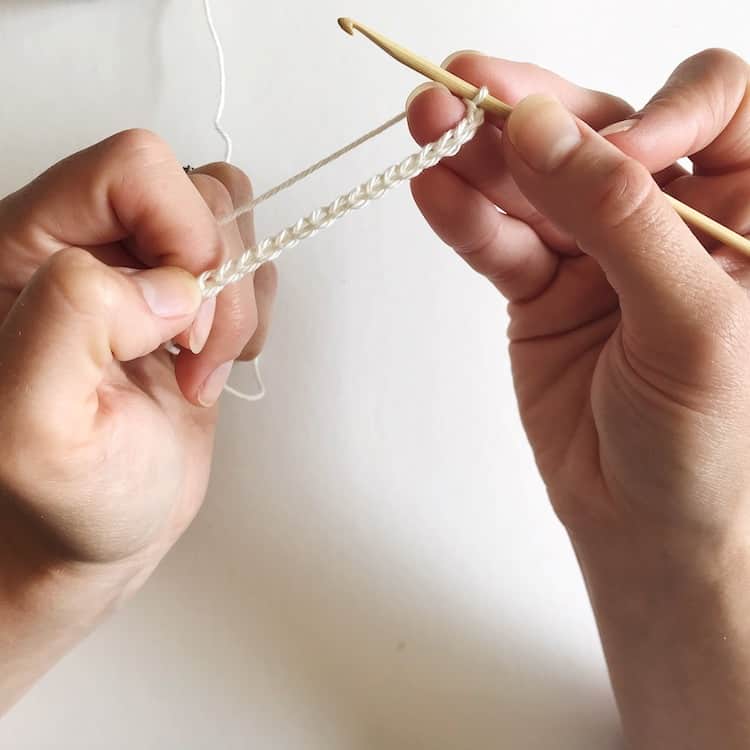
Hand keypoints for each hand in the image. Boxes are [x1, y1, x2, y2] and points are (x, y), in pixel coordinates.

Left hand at [0, 130, 274, 711]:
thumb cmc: (61, 496)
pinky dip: (248, 316)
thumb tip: (162, 283)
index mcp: (21, 249)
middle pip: (192, 190)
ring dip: (235, 300)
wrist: (102, 526)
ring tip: (197, 365)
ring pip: (227, 220)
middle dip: (215, 279)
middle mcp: (83, 244)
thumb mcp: (34, 429)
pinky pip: (247, 262)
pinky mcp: (184, 299)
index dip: (178, 231)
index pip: (129, 170)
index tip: (177, 316)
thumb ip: (71, 324)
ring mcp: (141, 269)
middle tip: (189, 352)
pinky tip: (209, 365)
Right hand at [408, 49, 749, 747]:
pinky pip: (501, 242)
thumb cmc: (709, 443)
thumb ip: (619, 221)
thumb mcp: (690, 324)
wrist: (645, 526)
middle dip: (531, 111)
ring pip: (534, 185)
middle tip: (465, 86)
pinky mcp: (542, 291)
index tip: (614, 152)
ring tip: (428, 127)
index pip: (714, 108)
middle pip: (598, 136)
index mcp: (747, 215)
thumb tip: (545, 133)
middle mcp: (671, 222)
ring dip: (479, 156)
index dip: (659, 112)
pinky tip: (434, 190)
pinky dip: (466, 218)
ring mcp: (598, 255)